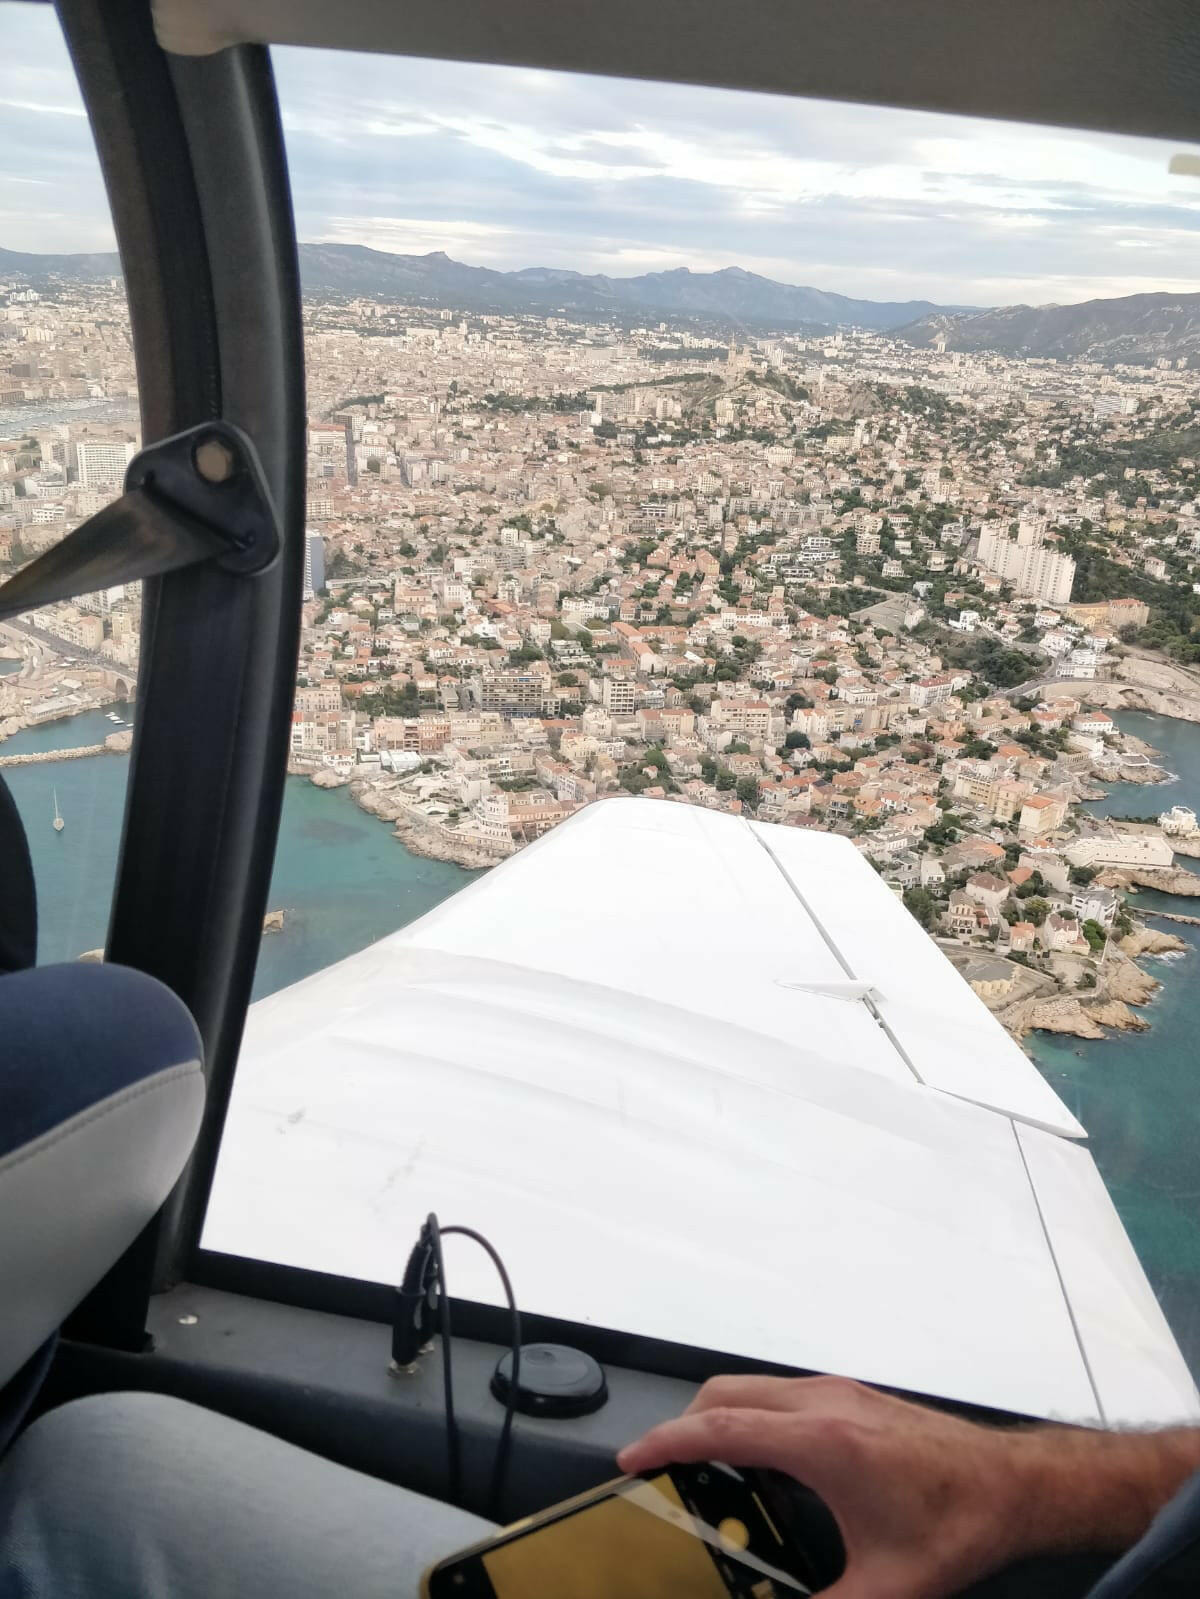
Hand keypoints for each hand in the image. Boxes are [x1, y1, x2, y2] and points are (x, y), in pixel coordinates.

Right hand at [617, 1374, 1197, 1598]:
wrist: (1013, 1483)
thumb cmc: (957, 1524)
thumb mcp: (888, 1586)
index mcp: (822, 1443)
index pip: (721, 1428)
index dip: (667, 1441)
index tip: (632, 1458)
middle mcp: (823, 1403)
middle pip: (725, 1394)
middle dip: (684, 1426)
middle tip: (665, 1471)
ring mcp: (838, 1392)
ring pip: (752, 1388)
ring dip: (720, 1418)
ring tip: (709, 1470)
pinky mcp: (852, 1395)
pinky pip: (780, 1394)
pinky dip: (754, 1417)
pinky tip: (767, 1464)